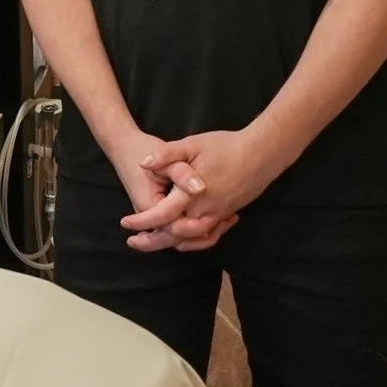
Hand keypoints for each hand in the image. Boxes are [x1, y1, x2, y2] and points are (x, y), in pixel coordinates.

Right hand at [99, 124, 229, 252]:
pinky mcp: (159, 211)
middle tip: (229, 219)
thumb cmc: (143, 149)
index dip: (199, 226)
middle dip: (205, 234)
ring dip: (203, 234)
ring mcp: (153, 215)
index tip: (218, 217)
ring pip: (180, 237)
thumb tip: (200, 187)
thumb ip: (182, 173)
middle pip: (179, 239)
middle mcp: (150, 215)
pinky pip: (179, 229)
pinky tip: (216, 217)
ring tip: (227, 219)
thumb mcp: (165, 158)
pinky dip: (197, 229)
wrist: (124, 145)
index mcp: (149, 205)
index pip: (176, 228)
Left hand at [120, 129, 278, 251]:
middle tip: (133, 241)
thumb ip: (166, 155)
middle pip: (175, 235)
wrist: (261, 154)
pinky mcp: (227, 214)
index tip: (125, 223)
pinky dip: (194, 242)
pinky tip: (184, 240)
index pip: (161, 215)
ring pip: (192, 238)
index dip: (141, 222)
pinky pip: (208, 235)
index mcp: (192, 194)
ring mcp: (218, 214)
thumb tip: (143, 163)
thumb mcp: (192, 144)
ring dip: (171, 242)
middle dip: (152, 241)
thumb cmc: (226, 146)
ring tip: (154, 242)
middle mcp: (205, 210)